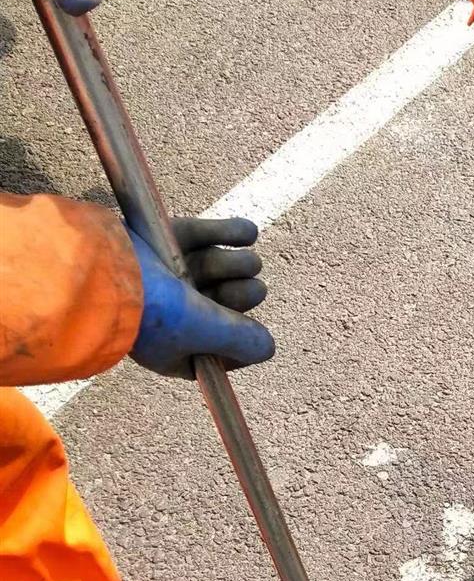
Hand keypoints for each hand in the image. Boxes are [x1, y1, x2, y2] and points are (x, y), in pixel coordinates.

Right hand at [126, 218, 274, 378]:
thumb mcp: (201, 333)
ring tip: (245, 260)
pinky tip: (248, 231)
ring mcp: (171, 274)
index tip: (248, 332)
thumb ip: (238, 340)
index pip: (224, 349)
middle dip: (244, 294)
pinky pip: (209, 235)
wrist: (98, 269)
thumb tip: (267, 347)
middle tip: (251, 288)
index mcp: (178, 347)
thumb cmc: (149, 312)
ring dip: (239, 264)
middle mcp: (175, 313)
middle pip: (227, 304)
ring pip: (222, 268)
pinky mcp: (165, 238)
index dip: (242, 339)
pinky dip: (233, 232)